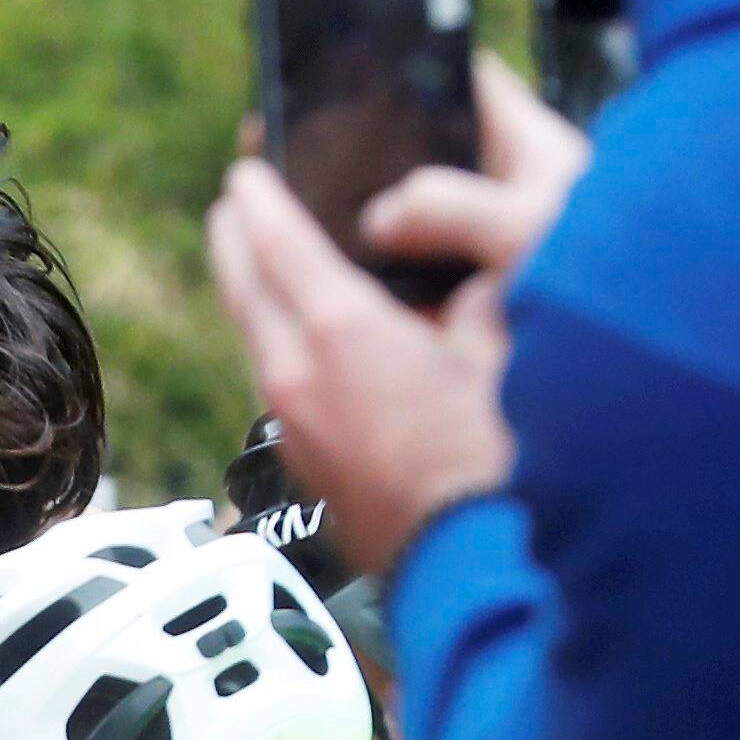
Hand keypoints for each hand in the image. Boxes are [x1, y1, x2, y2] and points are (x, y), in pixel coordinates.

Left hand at [207, 52, 585, 577]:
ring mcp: (293, 426)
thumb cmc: (498, 462)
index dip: (260, 195)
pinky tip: (305, 331)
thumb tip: (467, 276)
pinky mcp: (306, 461)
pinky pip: (276, 376)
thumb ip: (477, 293)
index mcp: (341, 335)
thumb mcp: (502, 348)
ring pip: (254, 334)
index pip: (276, 241)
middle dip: (237, 235)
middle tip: (239, 198)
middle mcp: (297, 379)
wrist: (472, 572)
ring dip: (252, 287)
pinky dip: (277, 335)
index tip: (247, 167)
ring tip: (263, 254)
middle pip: (243, 287)